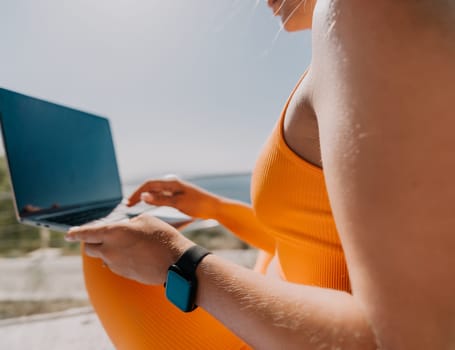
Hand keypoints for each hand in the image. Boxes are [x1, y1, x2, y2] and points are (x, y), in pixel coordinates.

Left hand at [65, 214, 194, 284]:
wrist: (176, 262)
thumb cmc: (163, 237)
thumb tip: (124, 229)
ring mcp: (116, 265)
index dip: (75, 233)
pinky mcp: (124, 274)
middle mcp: (110, 251)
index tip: (68, 233)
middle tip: (100, 237)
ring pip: (102, 258)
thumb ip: (129, 223)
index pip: (86, 233)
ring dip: (107, 251)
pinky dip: (118, 259)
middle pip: (89, 248)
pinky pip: (114, 265)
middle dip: (91, 242)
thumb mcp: (146, 220)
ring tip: (126, 245)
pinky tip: (134, 255)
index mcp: (113, 233)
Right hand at [127, 177, 221, 219]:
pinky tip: (149, 205)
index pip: (148, 185)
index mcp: (171, 183)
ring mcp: (175, 189)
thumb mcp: (178, 203)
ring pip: (155, 191)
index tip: (128, 203)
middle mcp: (172, 183)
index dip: (137, 193)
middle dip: (138, 195)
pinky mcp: (178, 195)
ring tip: (134, 205)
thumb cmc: (199, 205)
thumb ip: (160, 200)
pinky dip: (153, 199)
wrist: (215, 207)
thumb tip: (143, 196)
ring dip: (144, 197)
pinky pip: (161, 195)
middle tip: (128, 206)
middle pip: (150, 187)